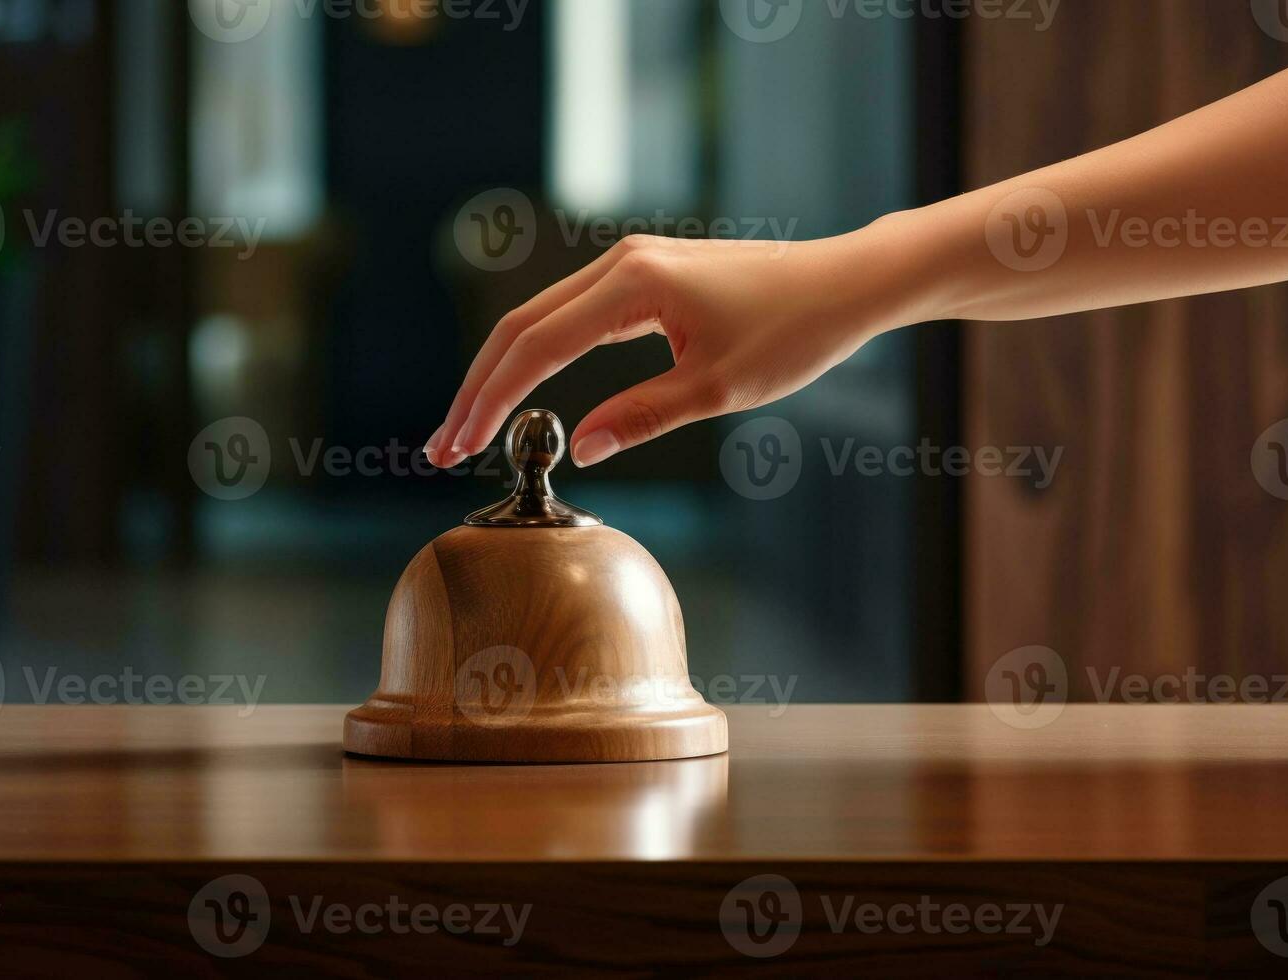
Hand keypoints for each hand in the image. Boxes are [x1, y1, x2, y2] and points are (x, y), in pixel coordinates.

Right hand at [424, 224, 929, 468]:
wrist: (845, 283)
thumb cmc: (795, 330)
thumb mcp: (718, 387)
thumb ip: (640, 416)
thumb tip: (578, 447)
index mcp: (633, 285)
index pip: (536, 347)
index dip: (490, 400)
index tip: (457, 445)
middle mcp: (621, 264)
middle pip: (521, 326)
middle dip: (478, 389)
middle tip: (442, 445)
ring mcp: (630, 265)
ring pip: (541, 319)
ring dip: (502, 373)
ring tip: (470, 425)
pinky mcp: (644, 277)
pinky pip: (573, 317)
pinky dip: (540, 356)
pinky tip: (524, 390)